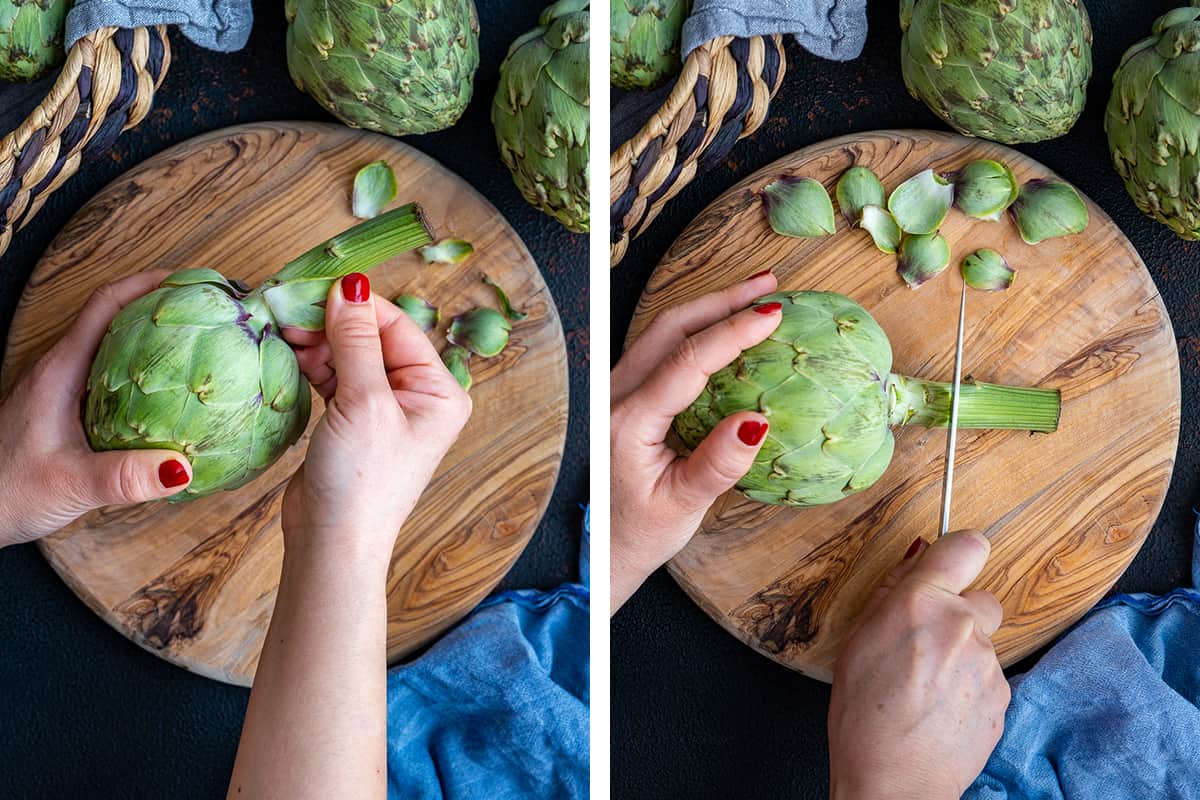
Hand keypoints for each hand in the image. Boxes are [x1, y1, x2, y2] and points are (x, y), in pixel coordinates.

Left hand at [0, 270, 192, 546]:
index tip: (190, 280)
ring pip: (116, 348)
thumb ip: (124, 477)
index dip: (148, 283)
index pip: (106, 305)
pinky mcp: (69, 411)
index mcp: (60, 371)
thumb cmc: (7, 492)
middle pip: (116, 318)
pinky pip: (115, 378)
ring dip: (155, 339)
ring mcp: (65, 390)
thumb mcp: (69, 484)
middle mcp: (62, 371)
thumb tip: (182, 467)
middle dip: (162, 305)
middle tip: (208, 310)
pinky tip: (174, 396)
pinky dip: (147, 373)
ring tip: (201, 344)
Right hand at [280, 273, 471, 569]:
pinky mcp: (354, 421)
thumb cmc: (360, 479)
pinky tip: (290, 354)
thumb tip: (350, 285)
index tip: (312, 287)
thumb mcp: (363, 402)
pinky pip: (336, 377)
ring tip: (284, 334)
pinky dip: (314, 365)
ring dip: (318, 342)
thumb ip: (355, 340)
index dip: (356, 304)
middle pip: (372, 338)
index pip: (398, 327)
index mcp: (439, 390)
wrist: (333, 542)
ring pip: (350, 356)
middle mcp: (418, 396)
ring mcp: (385, 409)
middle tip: (287, 311)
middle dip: (332, 323)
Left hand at [610, 271, 780, 611]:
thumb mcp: (683, 506)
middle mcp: (614, 396)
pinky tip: (727, 326)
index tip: (774, 313)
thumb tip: (758, 420)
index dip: (732, 332)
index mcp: (627, 421)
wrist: (602, 549)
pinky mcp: (624, 395)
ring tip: (756, 293)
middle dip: (722, 300)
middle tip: (770, 285)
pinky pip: (660, 348)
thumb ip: (718, 464)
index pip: (686, 361)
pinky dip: (697, 329)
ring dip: (710, 308)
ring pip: (662, 331)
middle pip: (669, 327)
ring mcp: (615, 391)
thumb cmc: (639, 532)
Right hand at [828, 531, 1008, 799]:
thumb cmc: (863, 715)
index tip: (950, 563)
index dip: (960, 552)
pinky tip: (940, 707)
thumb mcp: (858, 639)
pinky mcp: (1003, 696)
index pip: (967, 546)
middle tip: (924, 643)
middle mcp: (963, 626)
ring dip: (963, 653)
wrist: (895, 782)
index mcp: (922, 602)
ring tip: (925, 686)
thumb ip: (893, 592)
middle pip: (981, 598)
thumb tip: (917, 557)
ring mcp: (989, 663)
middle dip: (959, 613)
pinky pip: (990, 676)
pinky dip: (970, 685)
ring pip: (984, 641)